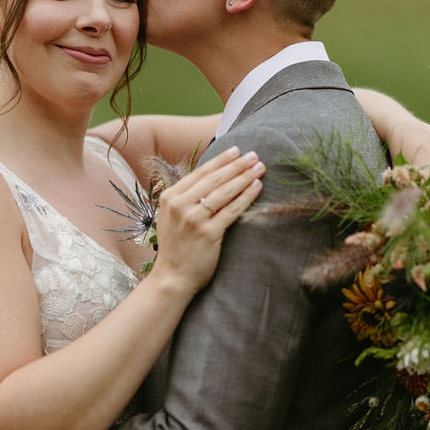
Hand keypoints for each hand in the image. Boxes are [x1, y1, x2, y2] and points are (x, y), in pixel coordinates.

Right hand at [151, 146, 263, 294]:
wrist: (171, 278)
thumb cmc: (175, 248)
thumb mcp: (171, 218)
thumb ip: (184, 199)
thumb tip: (210, 179)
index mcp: (169, 197)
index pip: (200, 173)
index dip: (220, 161)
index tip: (236, 151)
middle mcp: (180, 205)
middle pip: (214, 179)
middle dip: (237, 165)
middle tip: (254, 155)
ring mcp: (194, 219)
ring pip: (224, 192)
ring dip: (244, 177)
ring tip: (260, 168)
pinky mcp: (208, 234)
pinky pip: (232, 210)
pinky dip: (246, 197)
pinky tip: (257, 187)